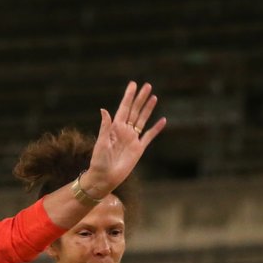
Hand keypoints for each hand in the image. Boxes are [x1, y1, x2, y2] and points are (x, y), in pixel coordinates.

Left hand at [82, 82, 165, 197]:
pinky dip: (156, 129)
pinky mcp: (139, 149)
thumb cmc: (99, 161)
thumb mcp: (101, 143)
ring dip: (148, 109)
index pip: (124, 108)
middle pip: (134, 111)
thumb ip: (105, 127)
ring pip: (142, 120)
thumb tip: (104, 110)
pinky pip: (149, 136)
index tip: (133, 84)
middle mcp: (124, 131)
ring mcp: (132, 139)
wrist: (104, 178)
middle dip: (140, 98)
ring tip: (154, 97)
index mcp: (114, 128)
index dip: (129, 96)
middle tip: (147, 85)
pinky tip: (163, 120)